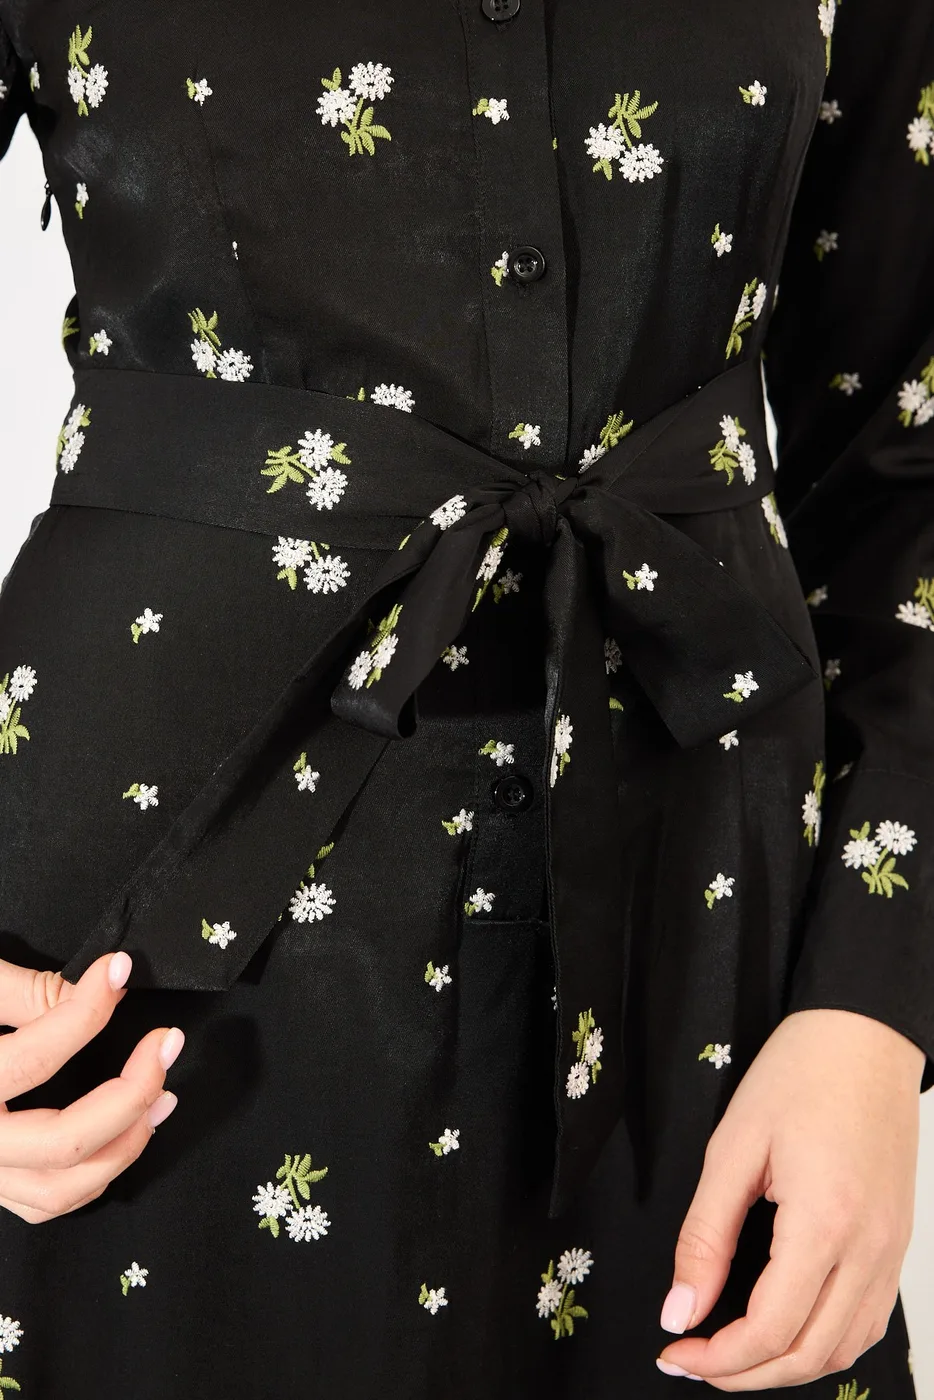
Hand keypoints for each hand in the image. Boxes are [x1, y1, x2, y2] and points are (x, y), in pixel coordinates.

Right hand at [0, 950, 182, 1222]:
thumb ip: (24, 992)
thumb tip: (99, 987)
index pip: (33, 1058)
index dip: (86, 1011)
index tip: (117, 969)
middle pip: (63, 1142)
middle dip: (131, 1093)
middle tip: (167, 1042)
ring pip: (63, 1189)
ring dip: (128, 1144)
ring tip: (163, 1094)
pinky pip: (47, 1203)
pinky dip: (98, 1176)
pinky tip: (126, 1135)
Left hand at [656, 1007, 923, 1388]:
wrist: (865, 1036)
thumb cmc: (800, 1074)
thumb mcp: (732, 1147)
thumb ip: (704, 1235)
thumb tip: (680, 1309)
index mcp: (825, 1223)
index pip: (770, 1329)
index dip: (717, 1358)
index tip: (674, 1350)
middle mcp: (869, 1249)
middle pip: (808, 1354)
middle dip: (744, 1373)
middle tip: (692, 1359)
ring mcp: (891, 1251)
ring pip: (842, 1348)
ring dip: (785, 1366)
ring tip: (731, 1353)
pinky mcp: (896, 1243)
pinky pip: (866, 1320)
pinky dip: (823, 1342)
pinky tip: (784, 1329)